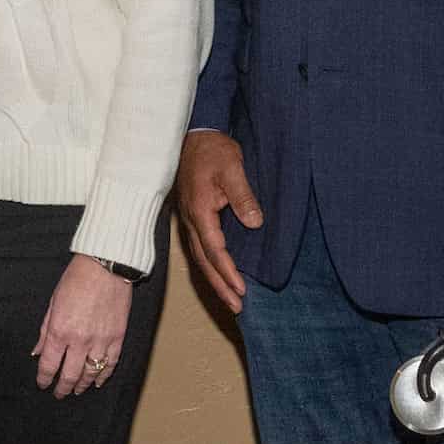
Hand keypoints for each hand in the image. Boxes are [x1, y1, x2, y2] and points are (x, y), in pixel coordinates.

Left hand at [34, 256, 133, 397]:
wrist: (106, 266)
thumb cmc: (76, 280)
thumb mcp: (53, 303)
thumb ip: (45, 331)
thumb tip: (37, 352)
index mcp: (60, 330)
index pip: (49, 364)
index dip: (44, 378)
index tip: (42, 384)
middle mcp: (80, 340)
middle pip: (70, 375)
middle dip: (63, 388)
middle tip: (60, 393)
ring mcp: (101, 340)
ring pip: (90, 373)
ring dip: (82, 384)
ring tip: (77, 390)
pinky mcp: (117, 337)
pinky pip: (110, 363)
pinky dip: (103, 375)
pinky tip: (97, 381)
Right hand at [176, 130, 260, 312]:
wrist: (194, 136)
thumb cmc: (213, 151)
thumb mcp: (232, 168)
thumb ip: (242, 196)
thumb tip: (254, 223)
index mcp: (200, 212)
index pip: (215, 251)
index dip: (228, 272)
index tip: (242, 290)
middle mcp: (191, 220)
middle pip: (204, 262)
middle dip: (220, 286)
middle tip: (236, 308)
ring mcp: (190, 220)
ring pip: (200, 258)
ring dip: (215, 280)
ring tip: (230, 299)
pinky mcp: (193, 216)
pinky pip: (200, 248)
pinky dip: (211, 266)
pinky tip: (220, 273)